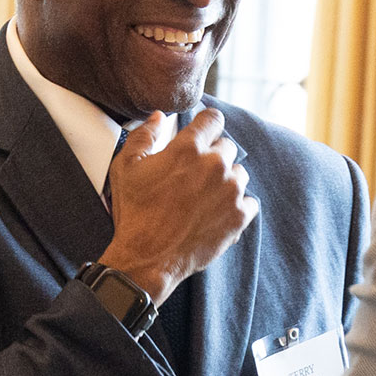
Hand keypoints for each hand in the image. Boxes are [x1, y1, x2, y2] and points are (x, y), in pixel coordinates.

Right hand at [98, 109, 257, 305]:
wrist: (147, 258)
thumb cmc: (134, 212)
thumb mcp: (126, 167)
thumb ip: (144, 135)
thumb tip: (160, 117)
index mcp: (189, 148)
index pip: (214, 118)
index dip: (207, 124)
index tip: (202, 134)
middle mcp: (215, 165)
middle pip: (227, 147)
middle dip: (213, 156)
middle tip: (194, 176)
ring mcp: (231, 191)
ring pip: (239, 173)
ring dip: (226, 181)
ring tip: (204, 198)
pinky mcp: (239, 216)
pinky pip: (249, 201)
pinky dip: (237, 206)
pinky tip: (216, 213)